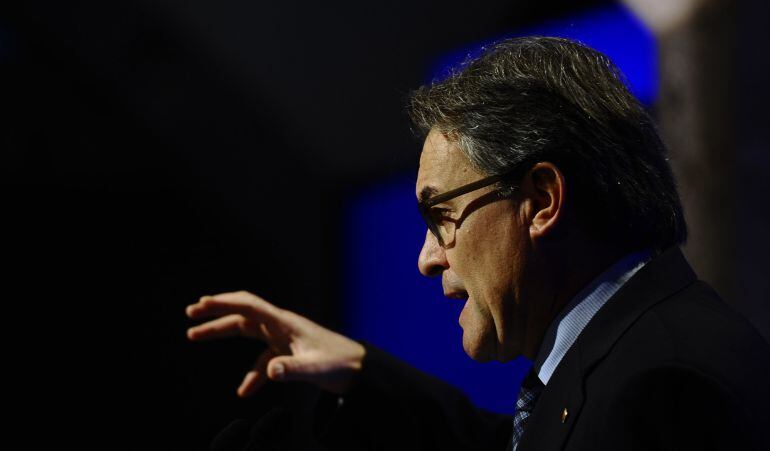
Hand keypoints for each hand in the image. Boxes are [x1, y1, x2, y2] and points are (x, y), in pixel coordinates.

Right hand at [186, 291, 365, 396]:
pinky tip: (244, 391)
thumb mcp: (315, 369)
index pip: (250, 306)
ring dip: (222, 332)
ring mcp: (284, 338)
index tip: (201, 304)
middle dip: (216, 313)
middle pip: (243, 315)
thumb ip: (292, 370)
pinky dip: (251, 373)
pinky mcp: (288, 352)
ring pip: (247, 332)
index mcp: (285, 323)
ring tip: (194, 336)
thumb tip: (269, 372)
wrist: (360, 369)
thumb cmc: (340, 364)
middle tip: (190, 313)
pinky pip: (261, 358)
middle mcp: (282, 326)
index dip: (224, 303)